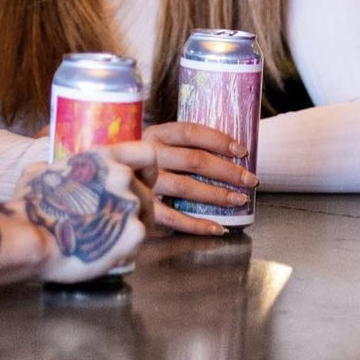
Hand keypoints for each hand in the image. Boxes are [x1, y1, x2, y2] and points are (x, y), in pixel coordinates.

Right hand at [19, 140, 156, 282]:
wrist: (30, 237)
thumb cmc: (30, 205)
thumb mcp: (40, 172)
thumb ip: (56, 168)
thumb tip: (48, 170)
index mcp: (102, 158)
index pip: (146, 153)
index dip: (146, 170)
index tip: (139, 182)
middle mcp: (122, 177)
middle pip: (145, 193)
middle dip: (132, 208)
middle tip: (111, 223)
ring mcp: (130, 204)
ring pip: (143, 218)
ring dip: (128, 228)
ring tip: (105, 240)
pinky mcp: (135, 234)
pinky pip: (137, 241)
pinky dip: (124, 249)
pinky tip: (105, 254)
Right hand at [143, 121, 258, 235]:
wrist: (109, 180)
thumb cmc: (144, 162)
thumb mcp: (158, 145)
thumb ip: (184, 147)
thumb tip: (231, 154)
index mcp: (156, 134)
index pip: (190, 132)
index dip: (218, 140)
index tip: (242, 151)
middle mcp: (149, 154)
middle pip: (194, 159)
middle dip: (227, 170)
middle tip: (250, 179)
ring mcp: (144, 181)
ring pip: (185, 187)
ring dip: (217, 195)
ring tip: (239, 200)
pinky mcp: (142, 205)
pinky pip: (173, 217)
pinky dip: (197, 224)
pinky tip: (217, 228)